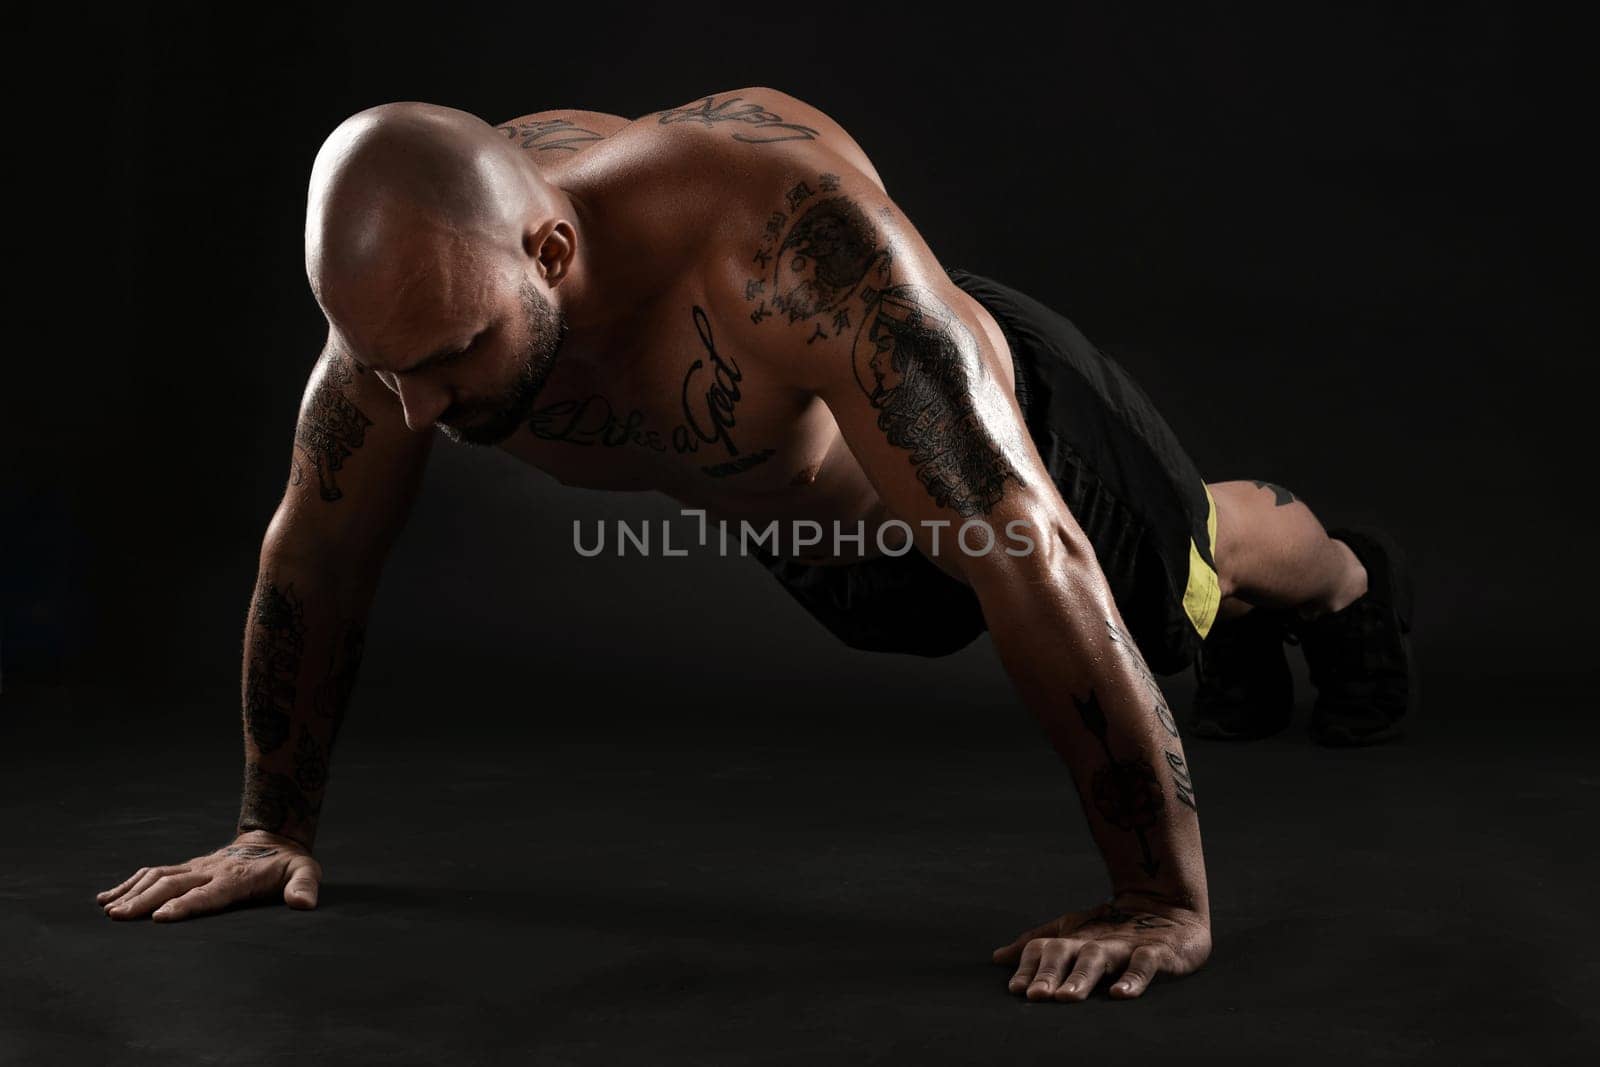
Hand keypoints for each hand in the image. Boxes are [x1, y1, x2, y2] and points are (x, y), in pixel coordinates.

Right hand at [96, 830, 321, 921]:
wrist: (274, 837)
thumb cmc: (288, 862)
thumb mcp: (305, 871)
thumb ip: (304, 886)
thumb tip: (304, 904)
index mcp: (236, 876)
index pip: (209, 893)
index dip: (186, 905)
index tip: (161, 917)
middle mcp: (211, 870)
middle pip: (174, 884)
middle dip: (146, 901)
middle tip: (120, 917)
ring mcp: (197, 867)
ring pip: (159, 876)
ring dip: (133, 892)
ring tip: (109, 910)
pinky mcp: (188, 867)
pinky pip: (155, 872)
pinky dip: (130, 883)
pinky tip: (108, 897)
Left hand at [991, 895, 1210, 1000]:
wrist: (1170, 906)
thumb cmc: (1115, 928)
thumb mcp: (1074, 933)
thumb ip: (1038, 945)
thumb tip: (998, 957)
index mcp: (1073, 938)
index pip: (1042, 949)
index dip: (1028, 968)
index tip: (1014, 989)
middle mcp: (1094, 940)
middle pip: (1065, 953)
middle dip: (1048, 974)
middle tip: (1034, 996)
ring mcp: (1123, 945)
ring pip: (1097, 958)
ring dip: (1080, 977)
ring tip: (1066, 997)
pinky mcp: (1155, 951)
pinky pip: (1143, 964)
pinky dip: (1132, 978)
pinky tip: (1119, 994)